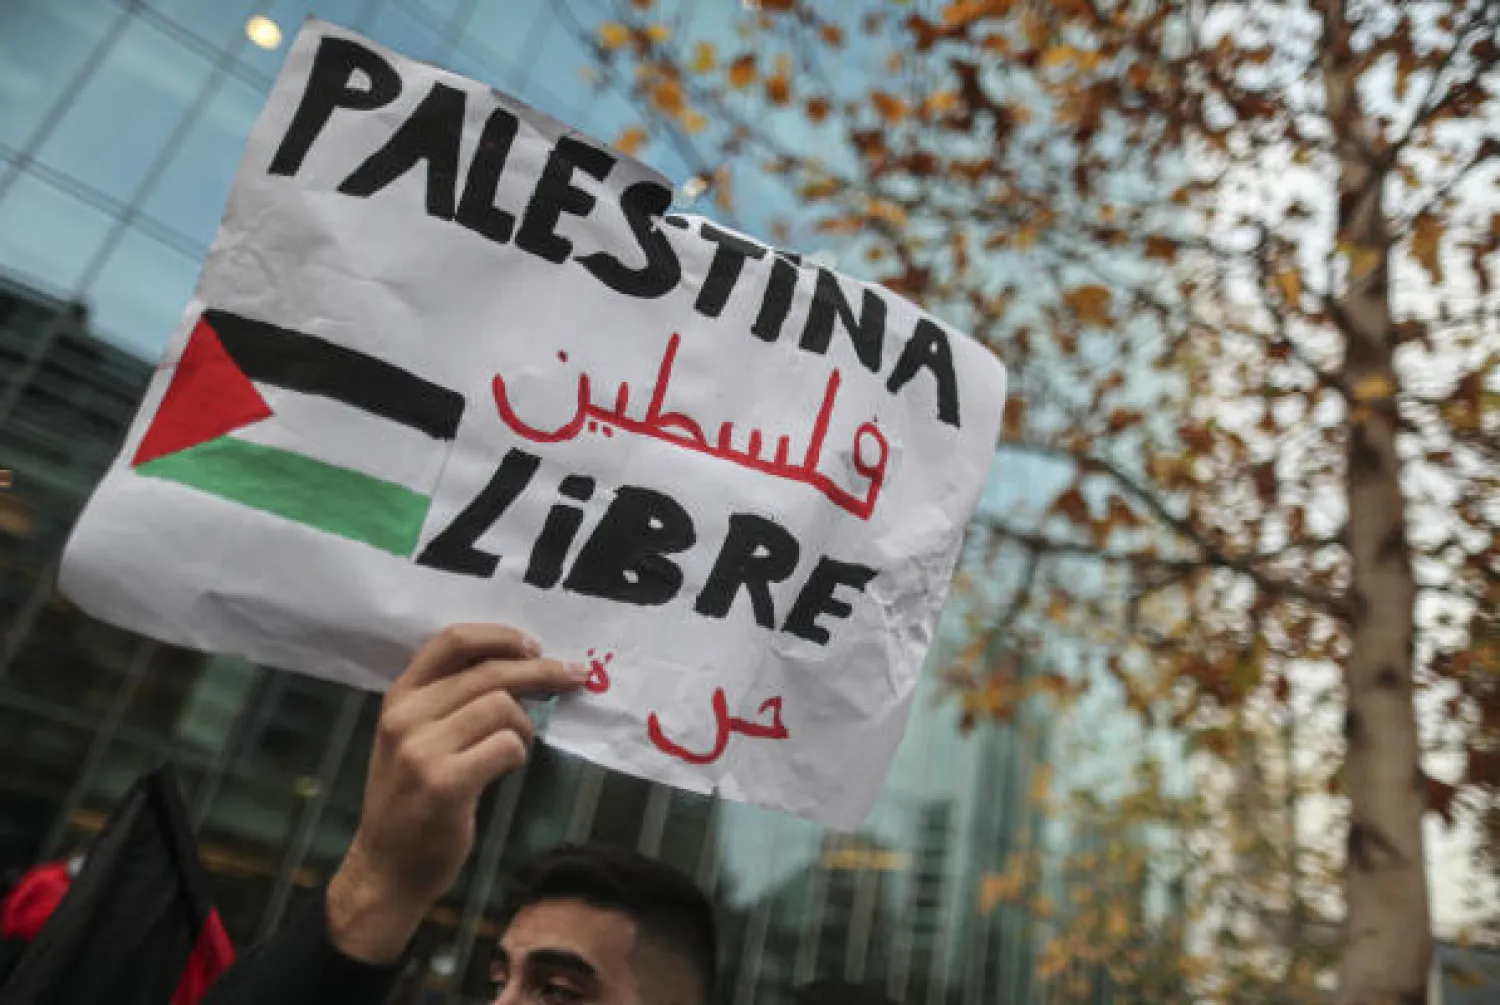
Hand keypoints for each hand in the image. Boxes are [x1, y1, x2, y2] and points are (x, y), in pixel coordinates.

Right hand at [326, 624, 585, 963]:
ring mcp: (421, 750)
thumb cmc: (411, 798)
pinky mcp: (444, 783)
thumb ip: (450, 701)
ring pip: (502, 707)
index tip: (535, 646)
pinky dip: (519, 753)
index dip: (501, 637)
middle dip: (541, 670)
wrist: (387, 867)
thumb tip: (522, 668)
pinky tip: (507, 768)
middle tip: (574, 676)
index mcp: (400, 697)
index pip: (453, 641)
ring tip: (518, 745)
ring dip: (525, 725)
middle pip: (489, 671)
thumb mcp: (414, 737)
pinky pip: (506, 746)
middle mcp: (406, 716)